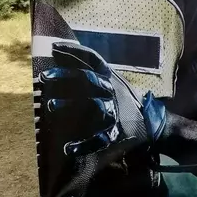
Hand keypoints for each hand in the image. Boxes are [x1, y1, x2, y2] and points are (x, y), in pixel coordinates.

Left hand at [39, 41, 166, 157]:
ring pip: (93, 104)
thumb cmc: (126, 101)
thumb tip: (65, 57)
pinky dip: (85, 144)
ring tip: (50, 106)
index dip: (75, 52)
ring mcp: (115, 111)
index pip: (93, 60)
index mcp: (111, 79)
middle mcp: (112, 91)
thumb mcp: (114, 82)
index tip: (54, 47)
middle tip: (45, 75)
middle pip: (89, 80)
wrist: (152, 123)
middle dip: (68, 76)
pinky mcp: (117, 131)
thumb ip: (95, 73)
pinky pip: (101, 138)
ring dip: (71, 105)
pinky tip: (69, 148)